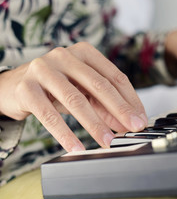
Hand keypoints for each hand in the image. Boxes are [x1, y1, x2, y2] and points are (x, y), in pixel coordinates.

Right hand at [0, 42, 147, 151]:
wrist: (12, 86)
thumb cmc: (54, 87)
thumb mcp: (82, 92)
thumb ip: (104, 105)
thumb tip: (126, 123)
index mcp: (84, 52)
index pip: (115, 77)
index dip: (130, 99)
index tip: (140, 119)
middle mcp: (65, 55)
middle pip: (99, 85)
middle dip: (119, 109)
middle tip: (133, 128)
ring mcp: (44, 69)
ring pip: (76, 99)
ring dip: (95, 124)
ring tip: (107, 141)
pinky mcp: (27, 87)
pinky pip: (48, 114)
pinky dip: (64, 133)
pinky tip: (75, 146)